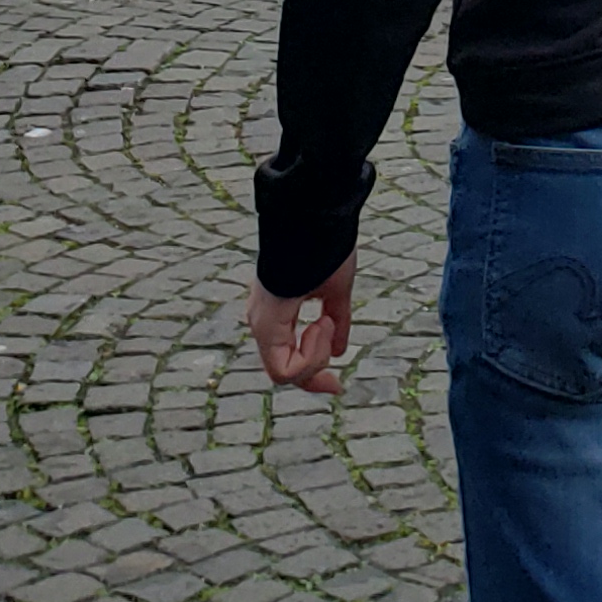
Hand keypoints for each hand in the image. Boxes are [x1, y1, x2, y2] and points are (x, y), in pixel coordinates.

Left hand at [246, 256, 355, 393]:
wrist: (315, 216)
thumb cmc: (324, 245)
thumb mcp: (334, 290)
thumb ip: (336, 320)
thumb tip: (340, 350)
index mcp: (277, 314)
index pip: (288, 359)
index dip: (313, 374)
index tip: (337, 385)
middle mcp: (263, 322)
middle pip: (285, 371)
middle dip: (314, 377)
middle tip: (336, 386)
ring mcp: (261, 324)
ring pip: (284, 373)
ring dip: (315, 357)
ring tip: (327, 321)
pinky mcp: (265, 325)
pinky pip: (283, 367)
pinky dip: (310, 356)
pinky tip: (322, 324)